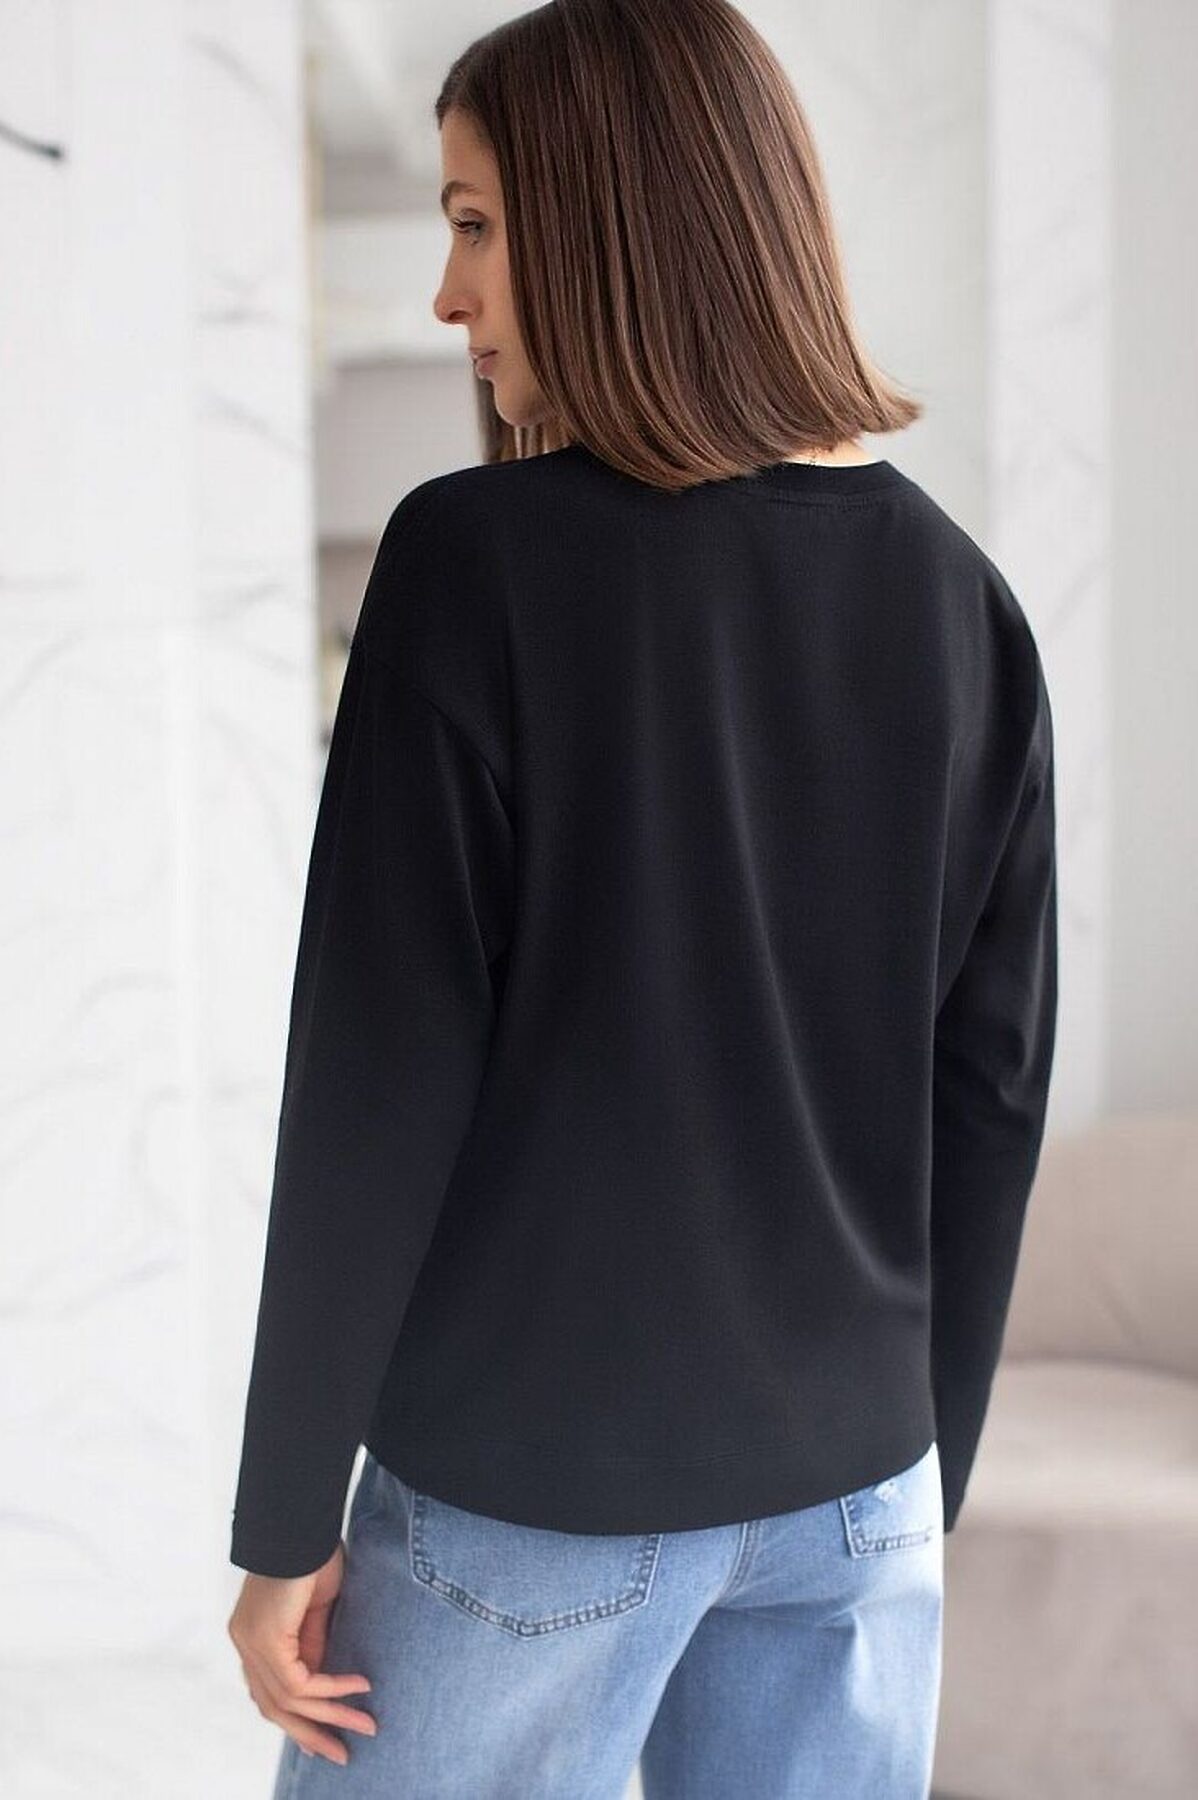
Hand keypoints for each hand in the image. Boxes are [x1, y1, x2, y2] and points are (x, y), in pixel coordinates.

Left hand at [228, 1538, 376, 1765]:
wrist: (301, 1523)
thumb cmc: (312, 1554)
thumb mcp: (316, 1609)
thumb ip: (312, 1645)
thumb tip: (320, 1683)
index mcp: (253, 1636)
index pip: (269, 1692)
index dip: (298, 1718)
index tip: (327, 1736)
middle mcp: (246, 1643)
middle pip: (274, 1707)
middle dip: (311, 1734)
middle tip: (341, 1755)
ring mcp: (252, 1643)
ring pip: (289, 1701)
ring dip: (330, 1718)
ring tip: (365, 1726)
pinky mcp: (266, 1639)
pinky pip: (301, 1682)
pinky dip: (332, 1690)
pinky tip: (359, 1687)